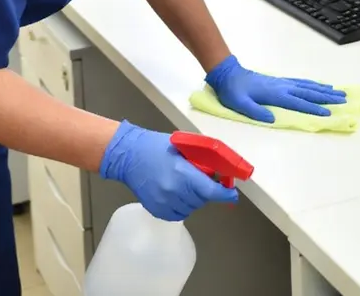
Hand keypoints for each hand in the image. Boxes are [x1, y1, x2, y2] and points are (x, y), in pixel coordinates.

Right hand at [100, 121, 237, 221]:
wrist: (127, 155)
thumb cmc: (154, 146)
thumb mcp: (182, 146)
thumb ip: (200, 160)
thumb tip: (218, 171)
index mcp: (182, 174)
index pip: (212, 191)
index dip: (225, 193)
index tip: (232, 193)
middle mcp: (174, 192)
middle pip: (202, 200)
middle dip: (207, 191)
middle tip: (202, 180)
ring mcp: (164, 203)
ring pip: (192, 208)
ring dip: (194, 199)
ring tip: (185, 185)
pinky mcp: (157, 210)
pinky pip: (178, 213)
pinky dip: (182, 206)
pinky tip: (176, 193)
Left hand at [206, 55, 346, 122]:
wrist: (228, 74)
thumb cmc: (233, 91)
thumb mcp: (239, 104)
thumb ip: (255, 111)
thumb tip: (272, 119)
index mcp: (274, 94)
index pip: (297, 102)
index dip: (313, 108)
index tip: (328, 112)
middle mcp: (282, 87)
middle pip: (308, 92)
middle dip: (326, 97)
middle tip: (344, 100)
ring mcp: (282, 83)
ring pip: (307, 86)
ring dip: (323, 89)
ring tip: (339, 92)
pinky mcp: (280, 81)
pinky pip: (301, 82)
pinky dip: (313, 84)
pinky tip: (320, 86)